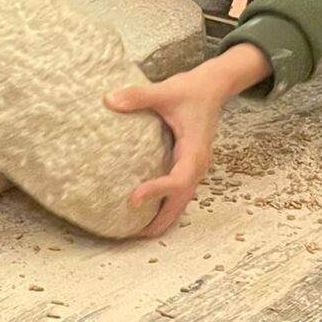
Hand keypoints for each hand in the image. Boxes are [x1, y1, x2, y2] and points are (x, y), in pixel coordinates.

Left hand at [104, 46, 268, 236]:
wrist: (213, 86)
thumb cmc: (191, 89)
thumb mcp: (165, 91)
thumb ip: (139, 96)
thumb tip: (109, 100)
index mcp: (194, 151)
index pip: (177, 180)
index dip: (157, 192)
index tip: (133, 199)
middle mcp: (197, 164)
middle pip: (181, 200)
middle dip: (161, 219)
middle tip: (133, 235)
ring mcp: (195, 166)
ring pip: (182, 199)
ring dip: (164, 217)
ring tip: (137, 232)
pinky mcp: (189, 164)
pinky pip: (180, 190)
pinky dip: (166, 204)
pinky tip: (148, 211)